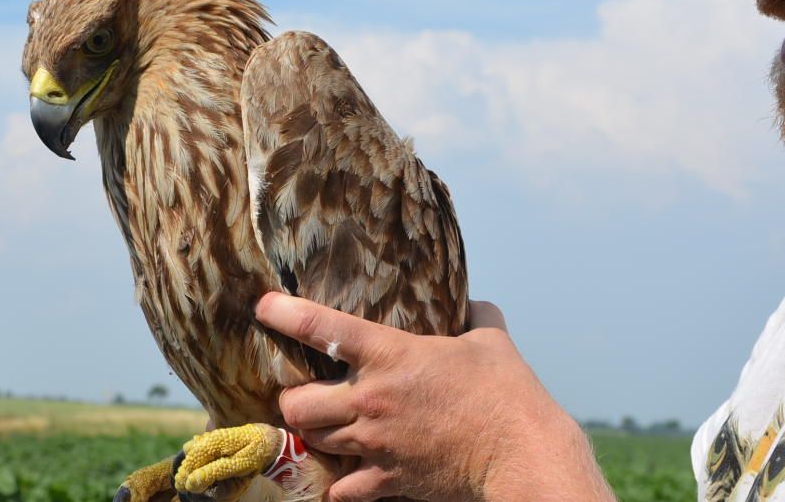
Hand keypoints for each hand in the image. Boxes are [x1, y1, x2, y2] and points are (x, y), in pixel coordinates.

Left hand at [254, 293, 613, 501]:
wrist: (521, 452)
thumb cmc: (508, 392)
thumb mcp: (491, 339)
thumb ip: (474, 315)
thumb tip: (472, 300)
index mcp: (391, 355)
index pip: (322, 328)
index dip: (285, 314)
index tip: (263, 307)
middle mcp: (372, 399)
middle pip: (296, 403)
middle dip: (292, 399)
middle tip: (303, 395)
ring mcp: (375, 443)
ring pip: (313, 440)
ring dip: (313, 434)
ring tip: (322, 428)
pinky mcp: (387, 479)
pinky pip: (341, 489)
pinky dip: (338, 484)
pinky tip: (344, 477)